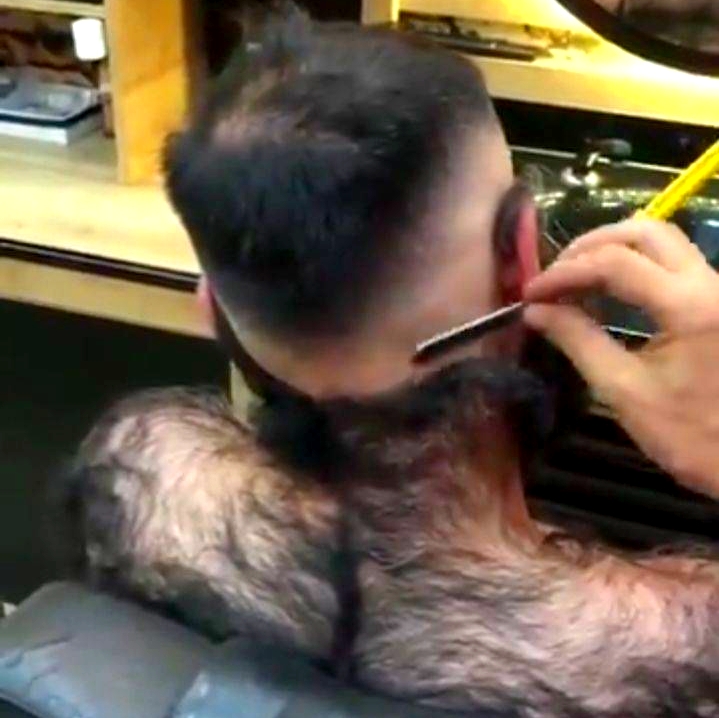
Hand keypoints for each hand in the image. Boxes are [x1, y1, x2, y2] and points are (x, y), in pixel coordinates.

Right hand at [524, 219, 718, 498]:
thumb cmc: (691, 436)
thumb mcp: (624, 391)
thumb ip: (578, 341)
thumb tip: (536, 311)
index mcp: (690, 306)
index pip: (615, 264)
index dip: (565, 273)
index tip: (531, 294)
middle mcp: (712, 283)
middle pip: (645, 232)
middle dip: (590, 247)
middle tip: (554, 276)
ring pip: (664, 239)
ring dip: (613, 249)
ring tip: (574, 277)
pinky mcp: (718, 300)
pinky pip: (674, 261)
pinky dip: (634, 263)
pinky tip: (607, 286)